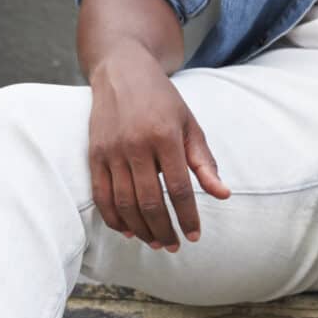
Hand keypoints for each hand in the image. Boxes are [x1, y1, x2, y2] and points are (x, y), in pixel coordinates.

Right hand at [86, 46, 230, 250]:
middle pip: (150, 201)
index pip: (179, 188)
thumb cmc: (161, 99)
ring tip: (154, 242)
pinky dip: (114, 217)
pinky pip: (102, 195)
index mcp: (165, 136)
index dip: (187, 216)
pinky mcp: (94, 154)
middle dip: (163, 230)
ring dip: (141, 228)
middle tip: (173, 246)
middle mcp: (136, 144)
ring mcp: (112, 151)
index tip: (194, 235)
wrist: (121, 70)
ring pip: (125, 202)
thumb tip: (222, 194)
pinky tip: (128, 229)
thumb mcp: (189, 124)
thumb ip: (204, 161)